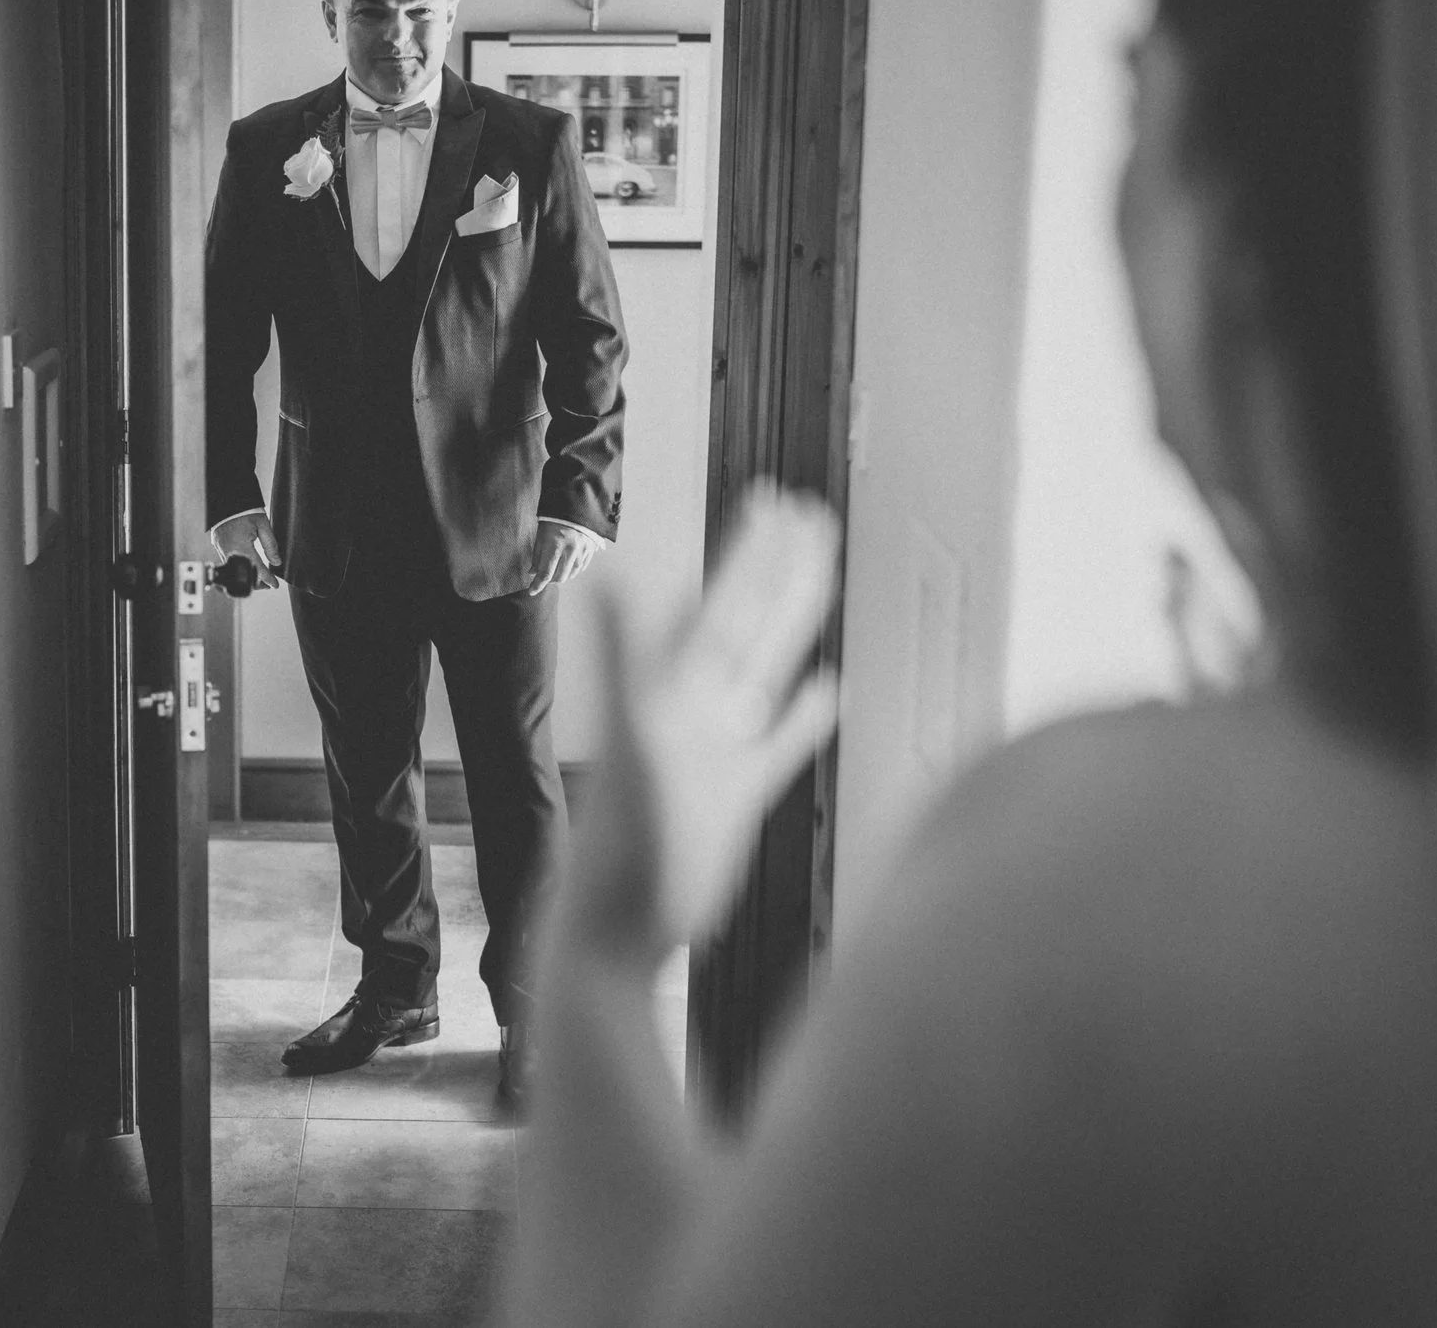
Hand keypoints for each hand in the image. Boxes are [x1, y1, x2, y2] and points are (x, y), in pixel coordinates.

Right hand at [211, 511, 282, 589]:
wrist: (227, 501)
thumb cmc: (245, 511)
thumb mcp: (263, 525)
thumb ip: (271, 545)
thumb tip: (276, 562)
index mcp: (241, 546)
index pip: (257, 569)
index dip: (267, 579)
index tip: (274, 585)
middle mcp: (229, 552)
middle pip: (244, 575)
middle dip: (257, 582)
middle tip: (268, 584)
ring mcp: (221, 550)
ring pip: (236, 571)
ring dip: (247, 575)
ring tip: (260, 577)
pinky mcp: (218, 547)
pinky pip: (230, 563)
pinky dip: (240, 568)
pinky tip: (248, 567)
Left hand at [527, 519, 603, 594]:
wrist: (575, 505)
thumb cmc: (554, 519)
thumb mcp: (541, 535)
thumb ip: (537, 556)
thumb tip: (533, 573)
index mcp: (555, 545)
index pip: (545, 573)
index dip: (537, 585)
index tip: (531, 591)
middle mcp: (570, 549)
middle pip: (559, 577)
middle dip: (550, 580)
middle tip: (544, 576)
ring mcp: (582, 550)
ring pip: (571, 574)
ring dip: (562, 575)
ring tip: (556, 569)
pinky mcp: (590, 549)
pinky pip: (581, 567)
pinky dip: (572, 570)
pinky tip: (567, 565)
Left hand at [558, 485, 841, 962]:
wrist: (614, 936)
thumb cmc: (618, 854)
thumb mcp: (631, 744)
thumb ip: (622, 658)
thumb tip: (605, 574)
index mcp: (675, 691)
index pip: (725, 603)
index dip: (751, 553)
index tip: (777, 499)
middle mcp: (697, 712)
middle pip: (750, 624)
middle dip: (778, 570)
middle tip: (810, 513)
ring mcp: (717, 752)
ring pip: (766, 671)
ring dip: (793, 623)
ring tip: (822, 573)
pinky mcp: (734, 800)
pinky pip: (778, 745)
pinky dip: (804, 718)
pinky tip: (831, 688)